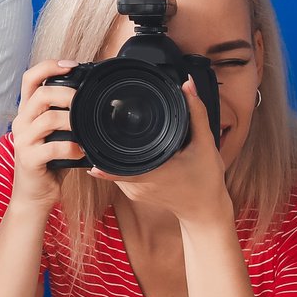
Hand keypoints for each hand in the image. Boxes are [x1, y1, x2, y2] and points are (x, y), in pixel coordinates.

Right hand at [7, 60, 80, 208]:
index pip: (30, 78)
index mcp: (26, 112)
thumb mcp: (54, 133)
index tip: (71, 65)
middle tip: (83, 99)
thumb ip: (64, 114)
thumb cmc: (49, 162)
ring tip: (84, 127)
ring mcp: (23, 141)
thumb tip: (91, 97)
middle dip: (65, 93)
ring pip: (47, 119)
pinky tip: (80, 150)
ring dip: (71, 120)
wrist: (34, 195)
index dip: (49, 66)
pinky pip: (52, 148)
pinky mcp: (29, 160)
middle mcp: (21, 122)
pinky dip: (71, 147)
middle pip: (39, 94)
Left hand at [91, 77, 234, 229]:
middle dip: (106, 143)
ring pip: (114, 167)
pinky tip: (124, 149)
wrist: (205, 210)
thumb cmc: (207, 179)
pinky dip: (119, 161)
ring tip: (111, 132)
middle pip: (112, 161)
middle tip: (100, 121)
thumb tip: (188, 85)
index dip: (101, 158)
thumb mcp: (205, 144)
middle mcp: (140, 185)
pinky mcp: (134, 194)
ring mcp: (134, 192)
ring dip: (111, 152)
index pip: (118, 167)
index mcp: (154, 174)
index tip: (89, 146)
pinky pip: (119, 174)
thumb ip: (196, 113)